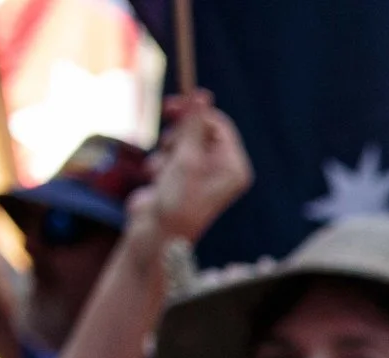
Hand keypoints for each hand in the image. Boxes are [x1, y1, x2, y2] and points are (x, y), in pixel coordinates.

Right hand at [136, 92, 252, 245]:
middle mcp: (222, 171)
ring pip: (180, 143)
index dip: (196, 112)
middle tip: (165, 112)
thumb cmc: (178, 198)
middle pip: (201, 131)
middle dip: (180, 131)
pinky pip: (168, 158)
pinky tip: (155, 181)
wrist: (157, 232)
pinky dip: (159, 164)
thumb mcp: (186, 157)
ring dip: (166, 151)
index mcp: (234, 167)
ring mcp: (202, 176)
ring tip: (162, 170)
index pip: (219, 126)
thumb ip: (193, 125)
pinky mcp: (182, 181)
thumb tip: (203, 94)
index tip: (173, 104)